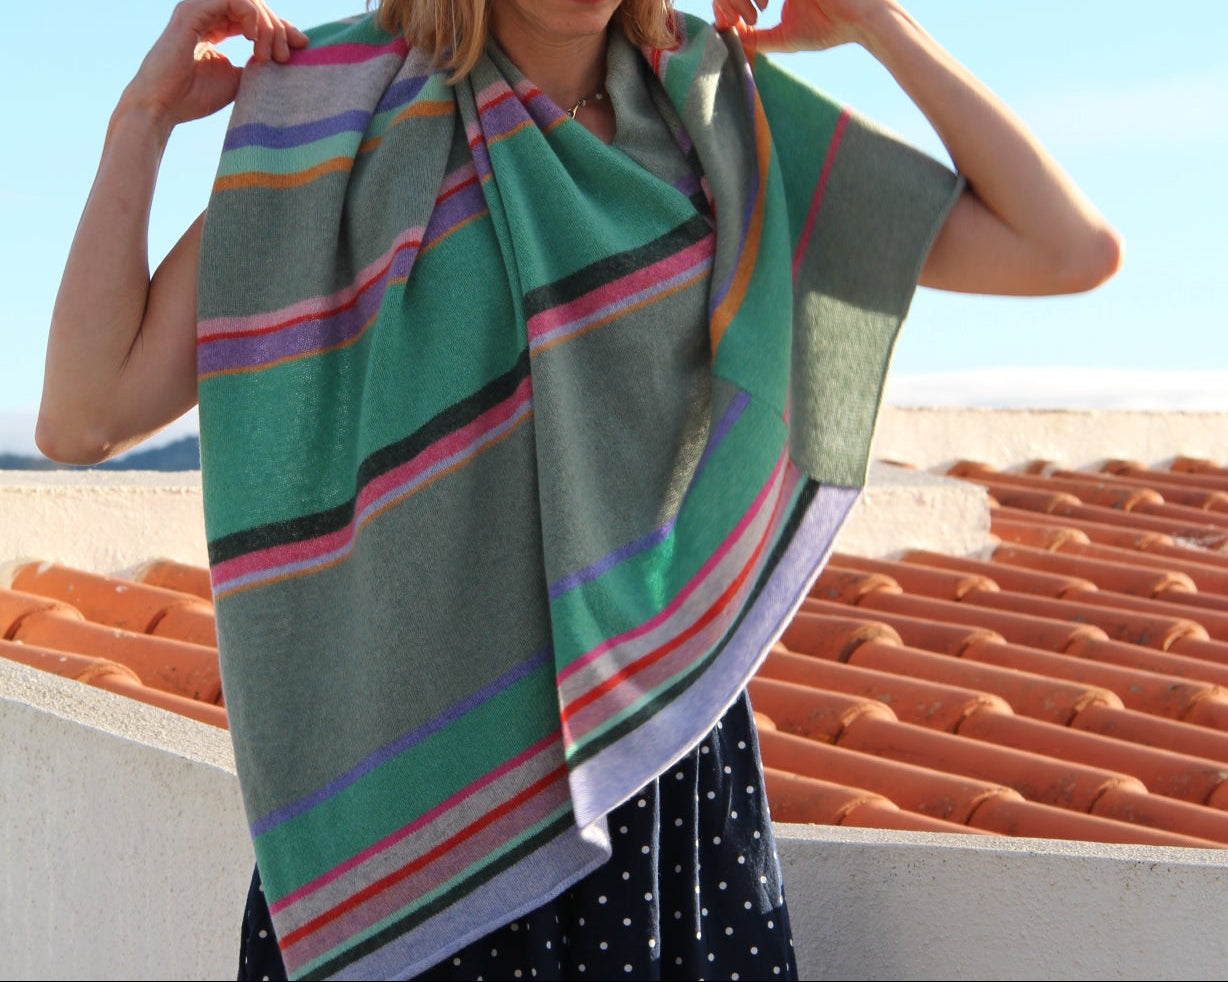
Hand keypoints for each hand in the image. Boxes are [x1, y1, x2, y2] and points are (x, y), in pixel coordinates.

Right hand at [120, 0, 308, 126]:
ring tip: (268, 55)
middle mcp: (206, 12)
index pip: (255, 16)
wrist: (163, 106)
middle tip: (284, 57)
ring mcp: (197, 8)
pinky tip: (255, 41)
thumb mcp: (238, 79)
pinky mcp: (192, 11)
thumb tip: (282, 57)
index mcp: (215, 25)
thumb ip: (256, 64)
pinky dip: (253, 17)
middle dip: (278, 28)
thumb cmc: (194, 97)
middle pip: (255, 5)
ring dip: (267, 25)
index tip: (302, 46)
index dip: (282, 28)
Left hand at [711, 0, 883, 54]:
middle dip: (728, 0)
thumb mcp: (784, 37)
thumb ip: (757, 38)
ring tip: (753, 14)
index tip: (724, 21)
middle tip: (729, 19)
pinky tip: (765, 7)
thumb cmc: (828, 29)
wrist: (860, 19)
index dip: (727, 3)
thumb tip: (730, 37)